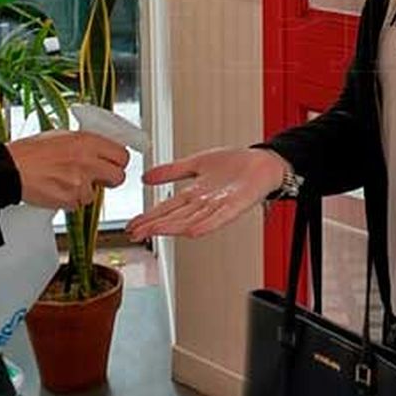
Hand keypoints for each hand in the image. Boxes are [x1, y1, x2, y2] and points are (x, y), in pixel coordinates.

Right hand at [6, 130, 129, 209]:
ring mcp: (80, 182)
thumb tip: (101, 149)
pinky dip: (70, 200)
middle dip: (110, 179)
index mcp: (87, 142)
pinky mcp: (70, 199)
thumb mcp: (62, 136)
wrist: (10, 169)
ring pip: (95, 194)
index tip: (114, 163)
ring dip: (84, 191)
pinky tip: (56, 189)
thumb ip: (85, 143)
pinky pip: (78, 203)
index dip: (119, 161)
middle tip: (99, 177)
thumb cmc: (31, 152)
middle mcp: (88, 161)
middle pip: (119, 177)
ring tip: (65, 181)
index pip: (122, 155)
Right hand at [127, 147, 287, 239]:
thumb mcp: (196, 163)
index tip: (132, 226)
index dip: (148, 217)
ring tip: (156, 232)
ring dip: (174, 226)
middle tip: (136, 234)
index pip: (166, 207)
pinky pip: (220, 217)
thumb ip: (171, 172)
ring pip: (192, 218)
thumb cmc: (235, 164)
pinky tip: (193, 231)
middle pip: (175, 216)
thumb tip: (145, 177)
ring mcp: (219, 205)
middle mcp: (204, 203)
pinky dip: (207, 224)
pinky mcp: (237, 203)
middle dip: (155, 225)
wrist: (263, 162)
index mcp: (194, 194)